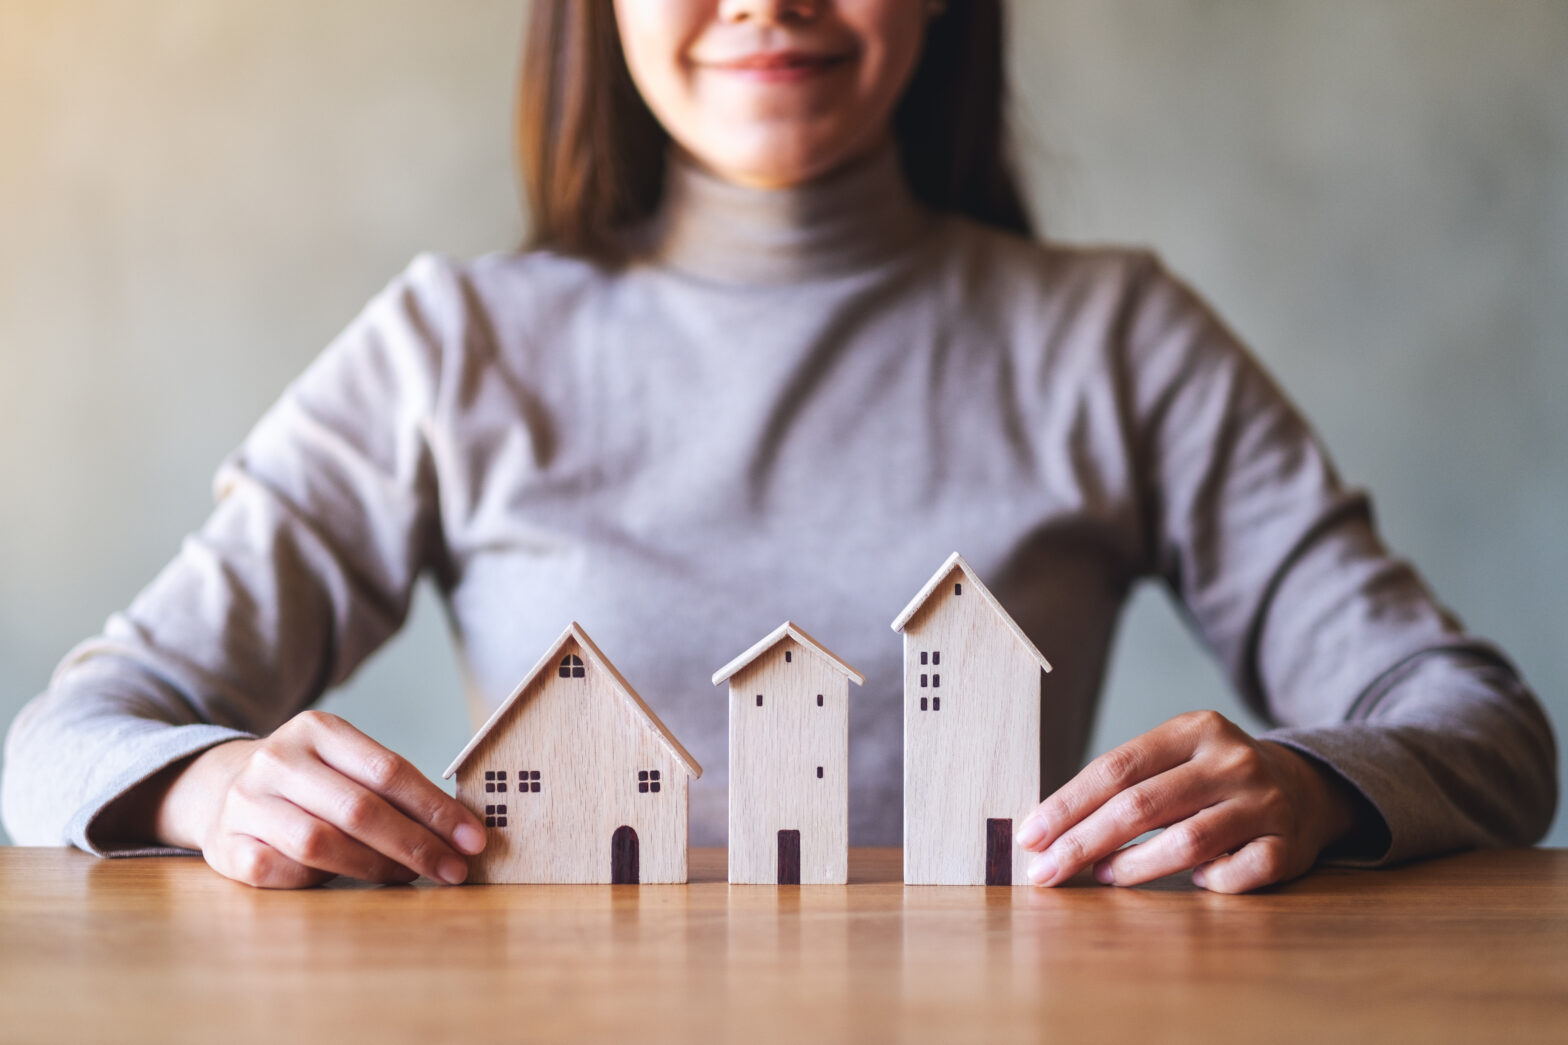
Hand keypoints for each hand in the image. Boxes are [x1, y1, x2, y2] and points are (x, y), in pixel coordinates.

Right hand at [152, 710, 485, 888]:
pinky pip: (280, 872)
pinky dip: (320, 882)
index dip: (436, 808)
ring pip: (320, 842)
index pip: (388, 770)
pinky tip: (346, 884)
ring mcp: (246, 802)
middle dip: (417, 844)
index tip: (474, 838)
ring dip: (376, 866)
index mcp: (317, 729)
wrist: (220, 788)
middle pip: (359, 808)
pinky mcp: (224, 846)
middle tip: (454, 870)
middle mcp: (277, 759)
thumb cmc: (309, 782)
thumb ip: (390, 787)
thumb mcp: (345, 764)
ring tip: (411, 876)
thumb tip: (459, 828)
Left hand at [1015, 710, 1359, 892]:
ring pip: (1186, 843)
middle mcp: (1231, 760)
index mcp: (1194, 729)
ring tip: (1103, 876)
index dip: (1067, 805)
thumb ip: (1123, 783)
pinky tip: (1193, 882)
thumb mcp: (1174, 759)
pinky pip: (1235, 875)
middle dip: (1083, 842)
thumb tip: (1047, 828)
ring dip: (1134, 867)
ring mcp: (1264, 802)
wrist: (1304, 787)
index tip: (1030, 836)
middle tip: (1046, 872)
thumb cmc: (1210, 779)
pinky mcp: (1288, 845)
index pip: (1115, 768)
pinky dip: (1207, 883)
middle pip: (1141, 806)